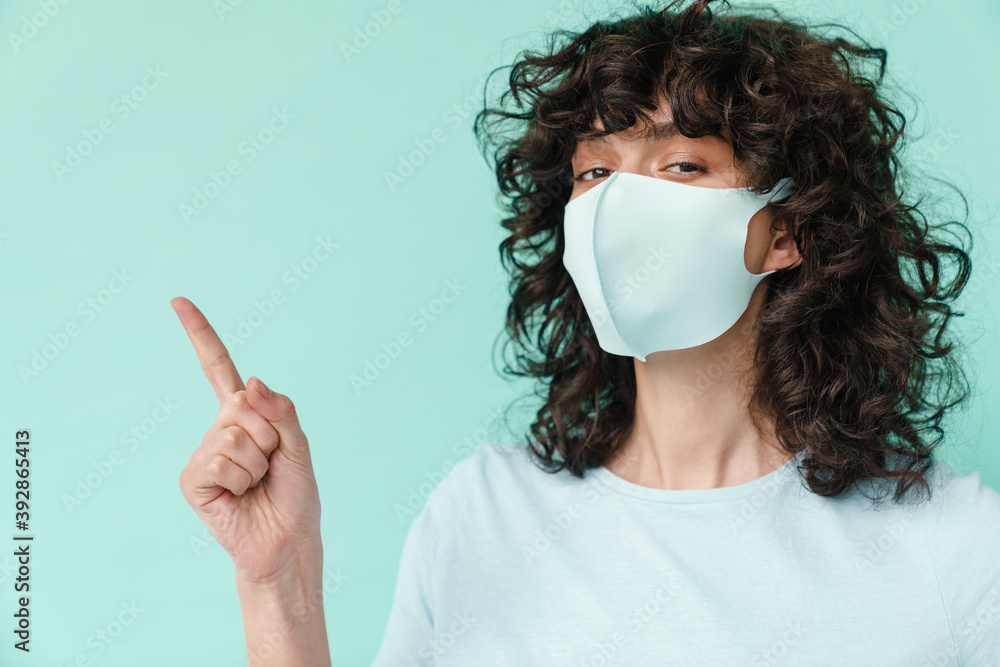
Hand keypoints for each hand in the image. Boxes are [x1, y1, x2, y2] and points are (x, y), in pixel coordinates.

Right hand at [172, 296, 321, 583]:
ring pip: (234, 436)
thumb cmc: (295, 494)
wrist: (286, 541)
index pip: (217, 368)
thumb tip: (250, 382)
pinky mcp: (192, 479)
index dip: (200, 334)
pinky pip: (219, 461)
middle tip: (271, 466)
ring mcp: (203, 453)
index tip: (178, 301)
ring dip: (257, 462)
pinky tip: (238, 495)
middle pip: (243, 406)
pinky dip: (238, 479)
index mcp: (244, 415)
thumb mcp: (299, 445)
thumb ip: (282, 410)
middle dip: (270, 436)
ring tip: (257, 483)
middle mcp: (219, 429)